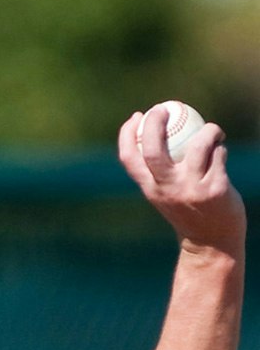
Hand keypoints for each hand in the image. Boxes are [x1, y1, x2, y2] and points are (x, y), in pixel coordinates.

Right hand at [118, 106, 245, 253]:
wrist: (211, 240)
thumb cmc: (188, 209)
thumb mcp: (166, 192)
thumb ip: (160, 169)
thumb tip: (154, 131)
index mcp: (150, 189)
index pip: (130, 159)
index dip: (128, 134)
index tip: (137, 116)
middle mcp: (166, 189)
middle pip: (154, 150)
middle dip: (155, 123)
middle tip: (163, 108)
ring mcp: (191, 190)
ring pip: (198, 145)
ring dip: (208, 131)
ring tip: (212, 132)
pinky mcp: (216, 190)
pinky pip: (219, 155)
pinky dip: (221, 149)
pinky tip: (221, 154)